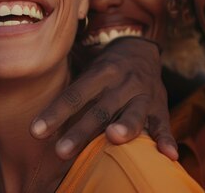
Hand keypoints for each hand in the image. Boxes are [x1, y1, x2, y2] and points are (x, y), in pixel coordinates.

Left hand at [30, 37, 177, 160]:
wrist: (141, 49)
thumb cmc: (105, 71)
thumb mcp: (88, 74)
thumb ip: (73, 96)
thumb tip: (40, 124)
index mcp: (99, 73)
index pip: (73, 95)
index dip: (54, 113)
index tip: (35, 131)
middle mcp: (121, 83)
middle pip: (98, 109)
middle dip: (80, 132)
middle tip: (60, 151)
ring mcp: (142, 95)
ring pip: (133, 113)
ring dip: (125, 126)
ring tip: (114, 137)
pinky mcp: (160, 107)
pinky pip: (164, 124)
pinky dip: (166, 140)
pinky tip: (168, 155)